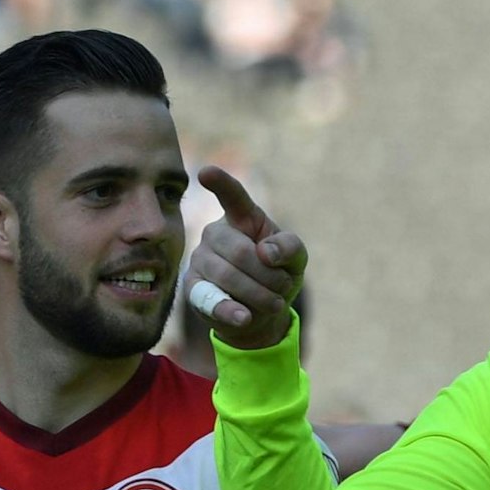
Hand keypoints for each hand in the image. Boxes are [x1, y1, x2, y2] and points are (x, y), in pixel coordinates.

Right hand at [185, 165, 307, 349]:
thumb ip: (290, 247)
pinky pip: (210, 299)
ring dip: (260, 295)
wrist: (261, 313)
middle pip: (239, 251)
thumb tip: (266, 252)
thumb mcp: (296, 259)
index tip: (206, 172)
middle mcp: (215, 233)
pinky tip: (245, 317)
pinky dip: (230, 311)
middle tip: (285, 287)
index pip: (232, 195)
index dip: (220, 183)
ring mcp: (200, 259)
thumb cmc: (277, 275)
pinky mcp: (193, 288)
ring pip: (227, 276)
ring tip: (275, 303)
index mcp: (242, 218)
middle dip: (269, 275)